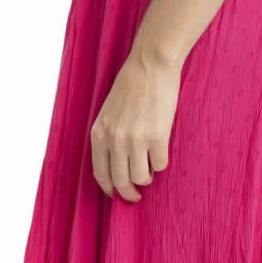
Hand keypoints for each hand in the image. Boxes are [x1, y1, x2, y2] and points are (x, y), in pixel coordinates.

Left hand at [90, 49, 179, 200]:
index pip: (100, 173)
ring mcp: (135, 140)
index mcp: (99, 134)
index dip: (109, 188)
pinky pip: (160, 165)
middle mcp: (115, 140)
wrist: (150, 66)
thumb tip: (118, 166)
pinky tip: (161, 149)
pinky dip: (161, 162)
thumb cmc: (131, 86)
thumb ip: (110, 138)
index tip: (116, 195)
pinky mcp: (157, 137)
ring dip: (147, 176)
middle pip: (121, 181)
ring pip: (141, 178)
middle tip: (136, 196)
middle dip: (129, 193)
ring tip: (150, 164)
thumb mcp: (108, 113)